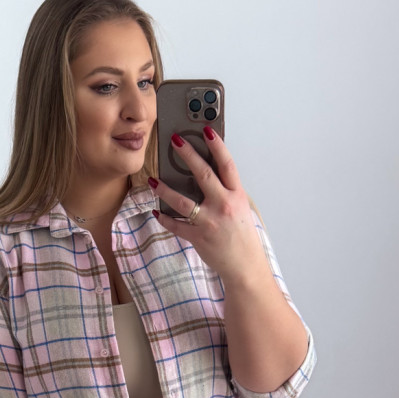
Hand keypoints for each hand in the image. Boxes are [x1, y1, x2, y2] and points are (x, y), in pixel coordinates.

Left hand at [150, 129, 268, 284]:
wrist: (245, 266)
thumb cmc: (242, 237)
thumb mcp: (240, 209)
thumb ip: (226, 192)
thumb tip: (207, 176)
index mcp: (237, 196)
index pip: (227, 165)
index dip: (217, 146)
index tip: (206, 131)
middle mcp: (224, 206)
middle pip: (203, 175)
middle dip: (188, 155)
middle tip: (175, 141)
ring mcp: (210, 222)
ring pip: (183, 201)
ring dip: (165, 189)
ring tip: (153, 180)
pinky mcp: (198, 237)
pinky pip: (177, 225)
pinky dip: (165, 219)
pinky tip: (157, 212)